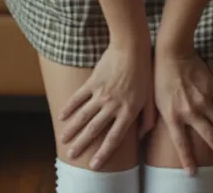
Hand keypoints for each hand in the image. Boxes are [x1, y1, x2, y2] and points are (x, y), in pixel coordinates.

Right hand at [58, 42, 155, 169]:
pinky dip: (69, 107)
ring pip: (83, 116)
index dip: (103, 154)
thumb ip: (147, 118)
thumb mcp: (151, 97)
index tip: (93, 165)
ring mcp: (101, 93)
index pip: (114, 138)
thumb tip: (142, 134)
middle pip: (94, 130)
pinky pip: (78, 97)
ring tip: (63, 139)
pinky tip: (62, 115)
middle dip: (82, 145)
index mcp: (128, 111)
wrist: (132, 47)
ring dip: (72, 129)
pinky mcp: (93, 81)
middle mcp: (113, 105)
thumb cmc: (145, 71)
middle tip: (72, 155)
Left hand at [154, 45, 212, 174]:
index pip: (182, 144)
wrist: (172, 52)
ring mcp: (203, 100)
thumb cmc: (158, 74)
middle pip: (208, 136)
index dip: (188, 160)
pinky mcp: (212, 88)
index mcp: (172, 116)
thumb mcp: (151, 100)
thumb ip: (150, 119)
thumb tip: (143, 134)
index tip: (193, 172)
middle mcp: (190, 111)